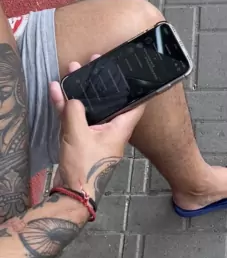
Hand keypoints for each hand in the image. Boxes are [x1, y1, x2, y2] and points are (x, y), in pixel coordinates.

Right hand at [49, 58, 145, 201]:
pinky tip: (57, 92)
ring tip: (73, 70)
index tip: (135, 74)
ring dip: (81, 91)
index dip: (137, 89)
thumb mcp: (77, 134)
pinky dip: (68, 106)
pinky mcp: (83, 141)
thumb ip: (74, 111)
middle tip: (95, 63)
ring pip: (91, 108)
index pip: (136, 105)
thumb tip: (72, 98)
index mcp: (120, 129)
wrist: (73, 193)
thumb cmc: (84, 167)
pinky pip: (77, 119)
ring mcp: (97, 136)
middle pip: (110, 102)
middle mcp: (111, 131)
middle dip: (101, 83)